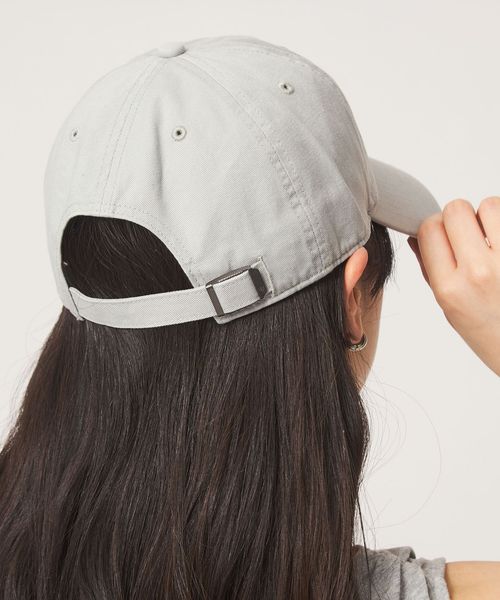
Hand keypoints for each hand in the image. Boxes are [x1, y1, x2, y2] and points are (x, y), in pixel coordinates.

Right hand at [407, 197, 499, 376]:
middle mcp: (479, 273)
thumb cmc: (490, 333)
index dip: (434, 227)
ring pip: (489, 204)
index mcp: (450, 288)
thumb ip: (431, 269)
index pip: (429, 228)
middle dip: (458, 217)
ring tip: (492, 240)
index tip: (442, 237)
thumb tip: (417, 236)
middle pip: (455, 209)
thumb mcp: (449, 308)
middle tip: (468, 236)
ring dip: (488, 216)